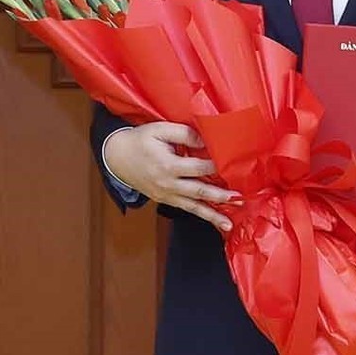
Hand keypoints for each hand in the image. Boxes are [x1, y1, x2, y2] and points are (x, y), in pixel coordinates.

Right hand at [101, 123, 237, 230]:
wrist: (116, 157)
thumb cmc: (139, 140)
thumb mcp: (159, 130)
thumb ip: (184, 134)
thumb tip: (205, 142)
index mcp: (167, 165)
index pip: (197, 167)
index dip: (215, 166)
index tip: (233, 166)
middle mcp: (168, 184)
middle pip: (198, 192)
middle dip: (220, 196)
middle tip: (239, 199)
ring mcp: (166, 195)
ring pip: (193, 207)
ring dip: (212, 215)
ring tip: (228, 224)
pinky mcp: (165, 200)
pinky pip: (186, 209)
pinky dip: (201, 215)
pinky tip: (214, 221)